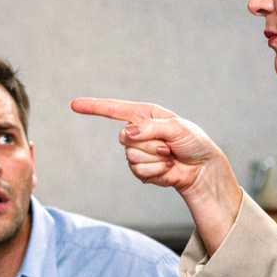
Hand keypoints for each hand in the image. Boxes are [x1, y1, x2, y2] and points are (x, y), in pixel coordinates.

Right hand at [71, 98, 239, 251]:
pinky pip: (139, 171)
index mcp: (145, 115)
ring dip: (155, 160)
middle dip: (150, 144)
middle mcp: (138, 132)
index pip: (113, 110)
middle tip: (169, 147)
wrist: (202, 169)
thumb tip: (127, 133)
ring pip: (131, 157)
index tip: (74, 105)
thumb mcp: (176, 128)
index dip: (93, 107)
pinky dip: (157, 172)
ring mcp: (138, 152)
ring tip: (170, 157)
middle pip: (125, 139)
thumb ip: (150, 128)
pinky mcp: (141, 170)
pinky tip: (168, 168)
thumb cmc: (193, 143)